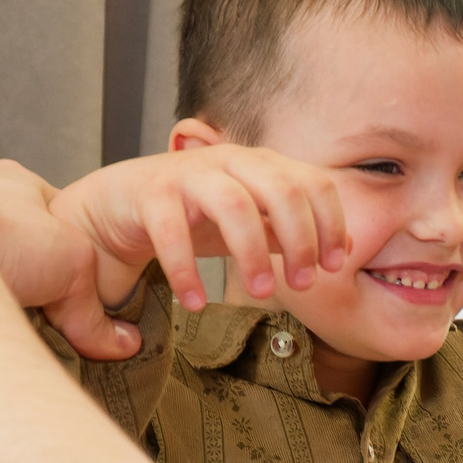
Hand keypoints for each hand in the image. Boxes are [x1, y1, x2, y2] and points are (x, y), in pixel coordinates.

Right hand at [48, 146, 351, 314]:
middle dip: (300, 239)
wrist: (118, 204)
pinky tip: (195, 302)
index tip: (331, 266)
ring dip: (253, 253)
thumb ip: (290, 232)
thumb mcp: (250, 223)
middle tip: (302, 285)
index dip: (330, 223)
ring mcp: (189, 173)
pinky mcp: (151, 193)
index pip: (313, 182)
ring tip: (262, 294)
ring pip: (234, 204)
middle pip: (281, 189)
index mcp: (261, 164)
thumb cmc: (193, 213)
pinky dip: (186, 271)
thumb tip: (344, 248)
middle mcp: (230, 161)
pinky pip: (172, 231)